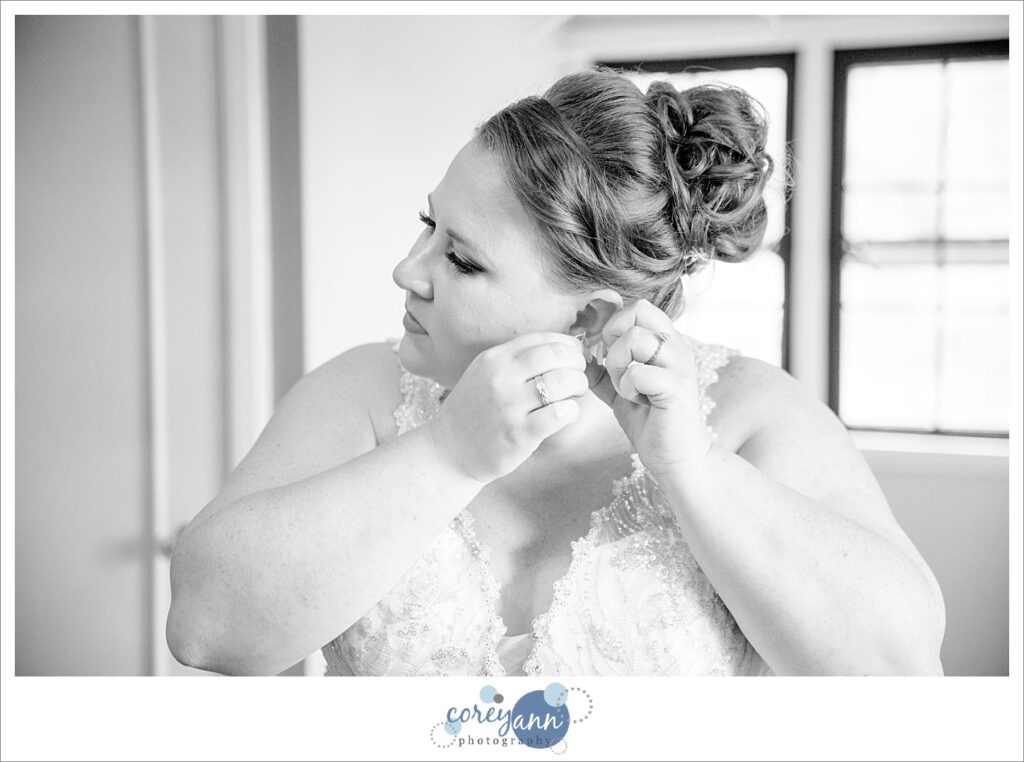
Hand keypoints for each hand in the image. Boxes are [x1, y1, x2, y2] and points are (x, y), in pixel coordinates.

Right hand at [426, 332, 588, 482]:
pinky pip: (561, 413)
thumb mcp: (485, 374)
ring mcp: (510, 406)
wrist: (449, 451)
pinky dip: (571, 411)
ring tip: (574, 396)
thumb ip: (517, 360)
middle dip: (578, 364)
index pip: (544, 339)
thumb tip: (562, 348)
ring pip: (563, 381)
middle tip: (578, 377)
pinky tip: (565, 414)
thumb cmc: (474, 412)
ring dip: (578, 386)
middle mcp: (501, 377)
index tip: (575, 357)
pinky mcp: (520, 433)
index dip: (569, 346)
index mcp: (495, 358)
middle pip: (558, 355)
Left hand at [587, 300, 711, 474]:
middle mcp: (677, 347)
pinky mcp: (678, 388)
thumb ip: (601, 370)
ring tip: (625, 387)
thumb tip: (577, 352)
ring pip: (636, 338)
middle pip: (638, 311)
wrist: (677, 457)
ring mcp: (680, 365)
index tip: (607, 353)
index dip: (613, 325)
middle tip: (615, 367)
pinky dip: (627, 388)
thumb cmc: (650, 421)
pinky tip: (636, 401)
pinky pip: (638, 372)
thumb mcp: (620, 389)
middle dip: (614, 338)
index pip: (638, 307)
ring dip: (619, 364)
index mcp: (666, 342)